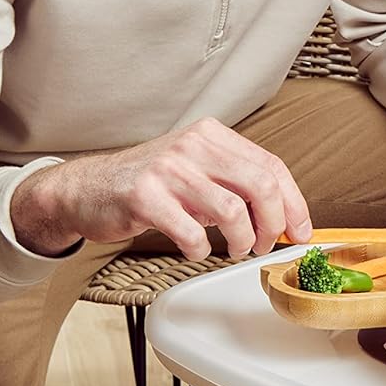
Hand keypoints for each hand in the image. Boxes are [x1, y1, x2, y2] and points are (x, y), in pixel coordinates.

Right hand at [11, 118, 311, 260]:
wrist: (86, 188)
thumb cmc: (149, 184)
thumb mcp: (196, 169)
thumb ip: (235, 183)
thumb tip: (282, 216)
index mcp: (212, 135)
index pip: (271, 166)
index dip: (293, 203)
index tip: (299, 231)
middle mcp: (193, 146)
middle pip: (259, 185)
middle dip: (272, 224)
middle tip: (265, 245)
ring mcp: (168, 169)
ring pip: (231, 211)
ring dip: (241, 240)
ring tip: (233, 250)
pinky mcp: (145, 197)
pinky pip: (192, 233)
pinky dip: (201, 249)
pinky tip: (195, 249)